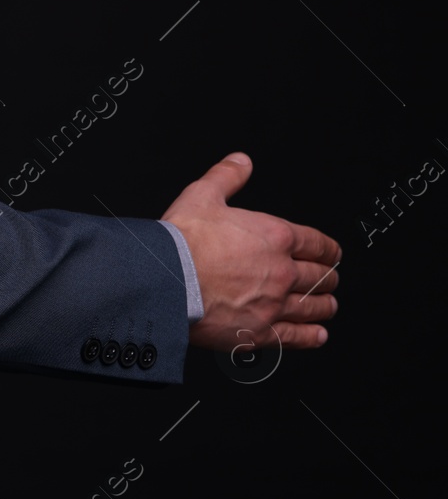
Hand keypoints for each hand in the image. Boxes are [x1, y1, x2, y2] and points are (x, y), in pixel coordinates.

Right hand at [162, 152, 340, 353]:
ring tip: (327, 306)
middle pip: (321, 277)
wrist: (166, 280)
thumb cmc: (182, 242)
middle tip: (328, 280)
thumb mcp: (202, 196)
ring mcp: (274, 304)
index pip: (318, 244)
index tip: (331, 254)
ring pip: (314, 307)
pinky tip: (317, 335)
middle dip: (328, 278)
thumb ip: (226, 177)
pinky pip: (297, 336)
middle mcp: (282, 272)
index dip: (329, 250)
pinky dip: (311, 336)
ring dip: (324, 306)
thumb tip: (240, 162)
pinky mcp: (261, 332)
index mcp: (275, 237)